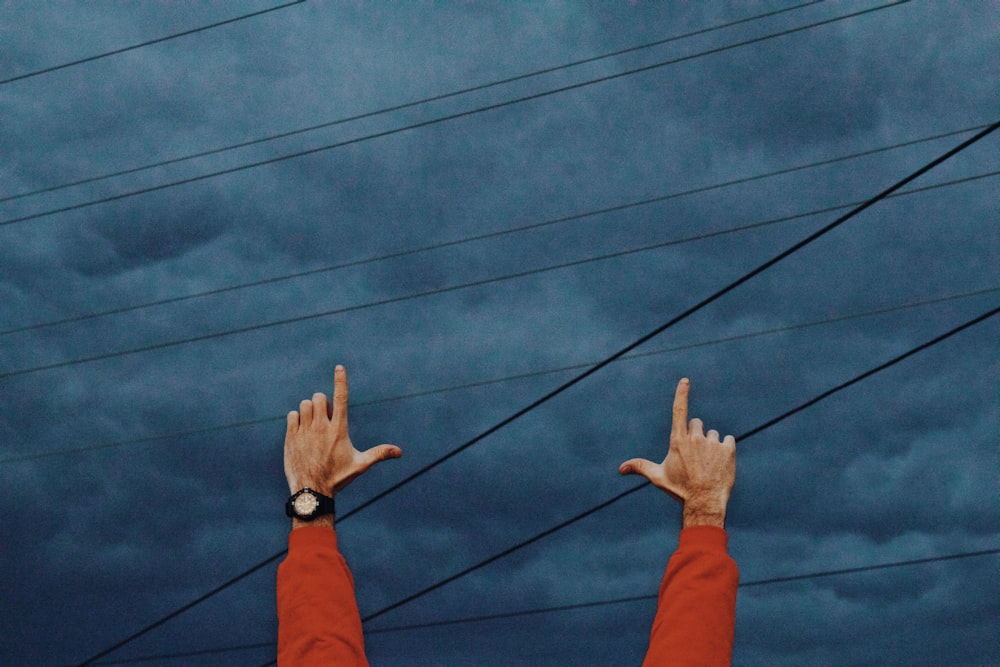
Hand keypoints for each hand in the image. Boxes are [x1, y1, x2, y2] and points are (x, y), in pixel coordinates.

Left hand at [284, 365, 401, 498]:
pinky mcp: (291, 437)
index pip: (341, 398)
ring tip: (313, 425)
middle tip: (325, 418)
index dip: (340, 381)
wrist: (312, 492)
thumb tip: (400, 452)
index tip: (339, 367)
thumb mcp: (360, 465)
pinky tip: (302, 431)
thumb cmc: (338, 478)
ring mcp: (305, 431)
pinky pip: (292, 415)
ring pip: (304, 404)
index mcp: (339, 430)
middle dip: (322, 402)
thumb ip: (379, 454)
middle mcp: (321, 427)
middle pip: (319, 397)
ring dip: (309, 410)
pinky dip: (297, 418)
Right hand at [619, 378, 734, 527]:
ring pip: (713, 435)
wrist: (704, 502)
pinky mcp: (728, 449)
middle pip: (697, 424)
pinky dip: (725, 450)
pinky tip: (720, 464)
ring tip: (708, 464)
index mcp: (677, 441)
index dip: (682, 394)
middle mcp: (695, 437)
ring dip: (711, 445)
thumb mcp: (658, 477)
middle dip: (696, 435)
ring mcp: (712, 443)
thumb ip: (640, 467)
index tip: (685, 381)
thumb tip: (620, 469)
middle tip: (696, 456)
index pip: (679, 410)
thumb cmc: (680, 490)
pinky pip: (728, 441)